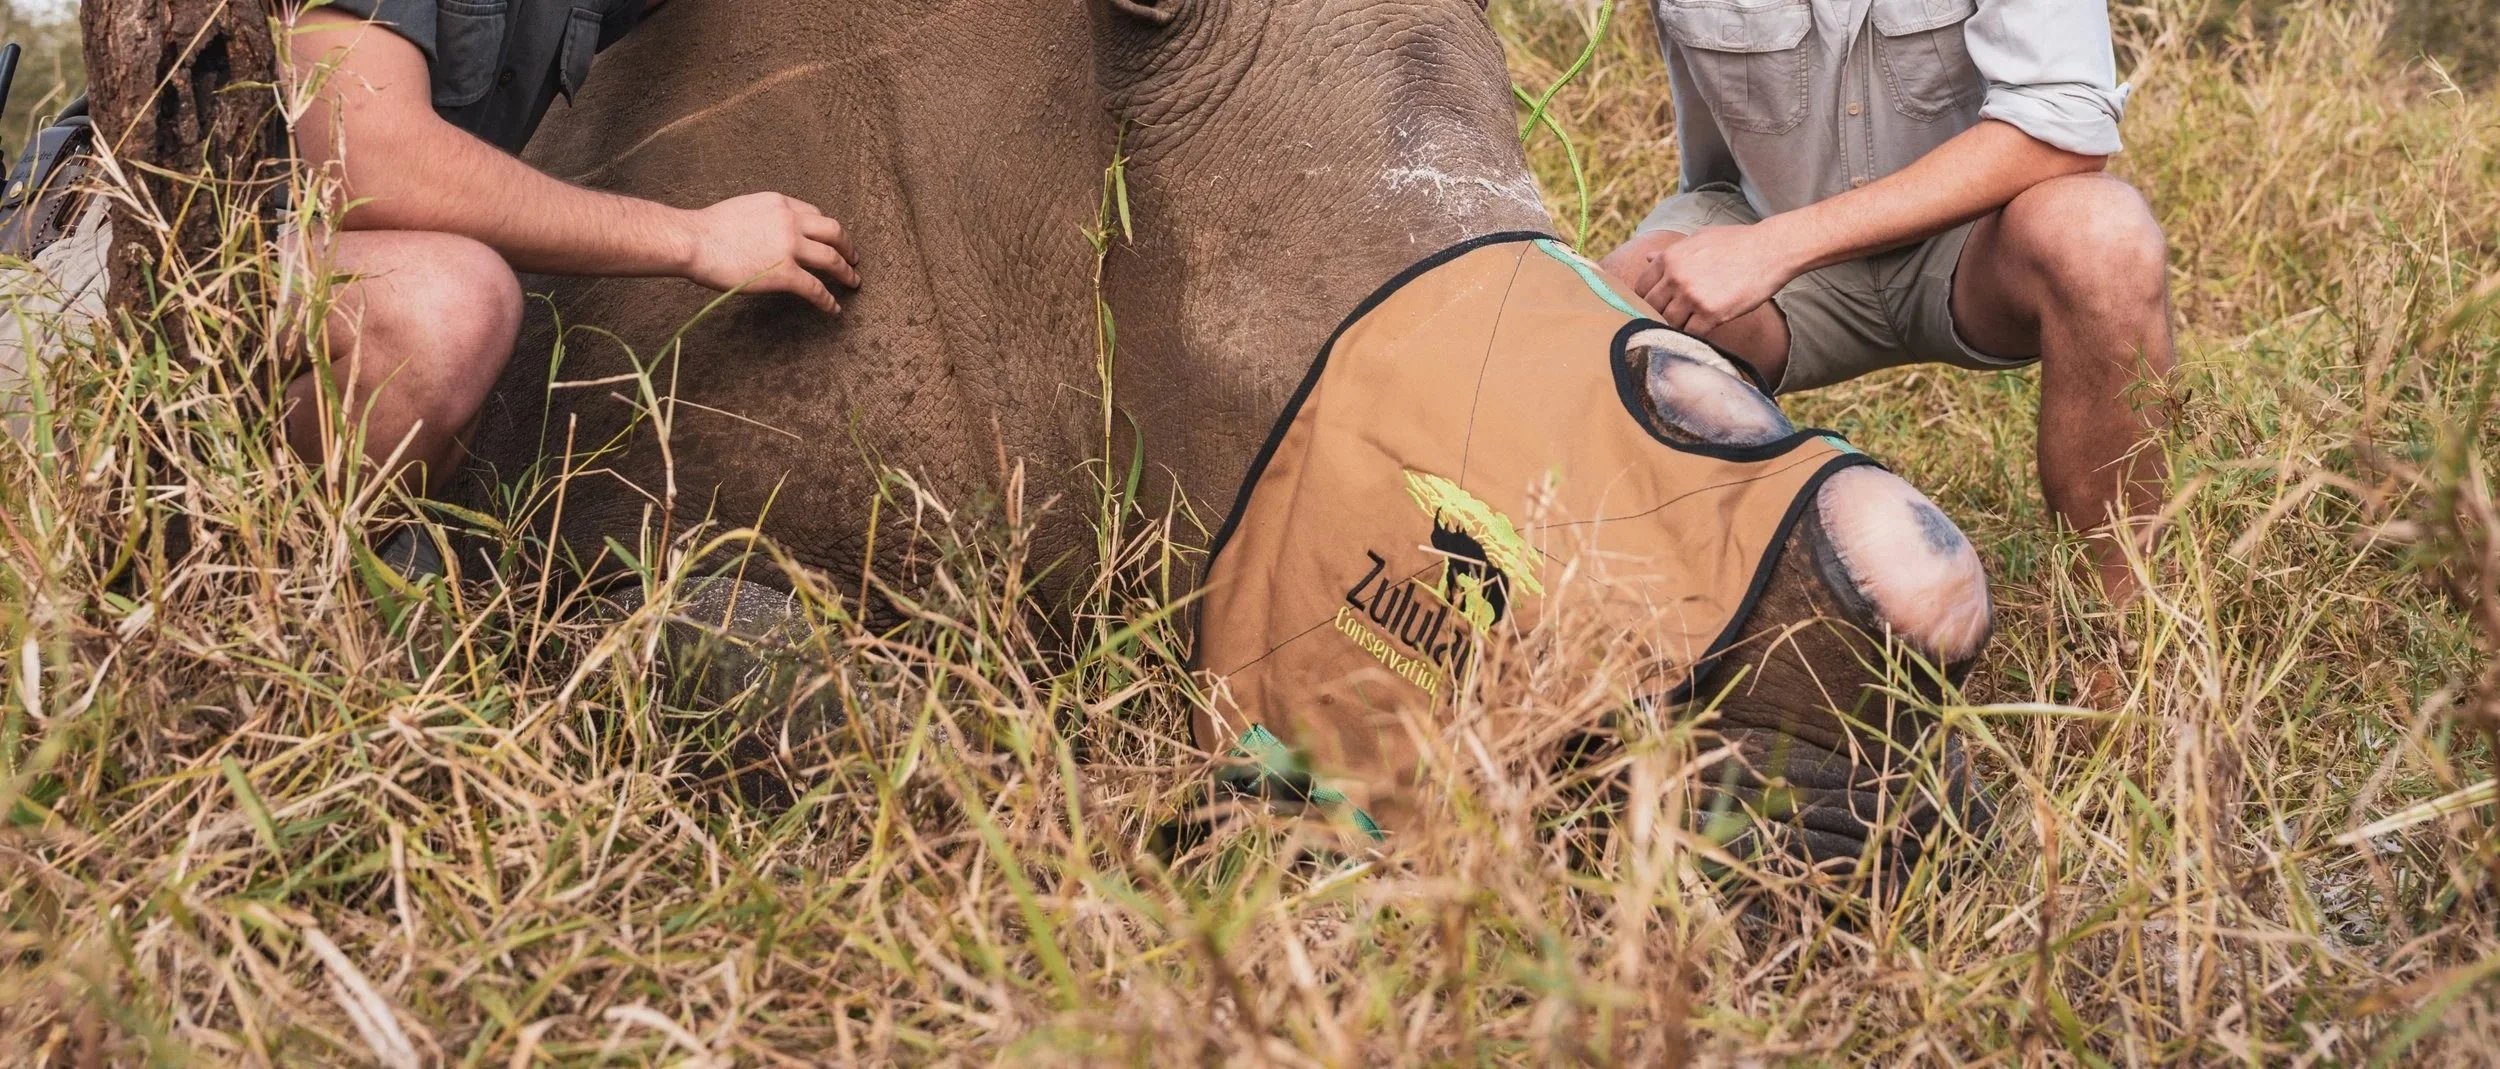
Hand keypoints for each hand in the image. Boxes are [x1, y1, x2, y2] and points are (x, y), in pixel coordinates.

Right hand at [681, 192, 859, 312]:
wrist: (694, 240)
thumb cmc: (707, 229)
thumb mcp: (743, 210)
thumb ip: (763, 219)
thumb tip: (768, 235)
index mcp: (779, 203)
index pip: (814, 214)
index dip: (825, 229)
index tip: (830, 239)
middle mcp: (791, 221)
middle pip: (833, 231)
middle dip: (847, 246)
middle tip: (853, 258)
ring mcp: (790, 247)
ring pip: (831, 259)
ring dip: (846, 272)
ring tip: (853, 282)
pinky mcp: (785, 273)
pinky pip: (815, 289)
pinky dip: (828, 301)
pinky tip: (834, 309)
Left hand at [1605, 223, 1801, 335]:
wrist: (1770, 250)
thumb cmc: (1737, 242)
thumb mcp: (1699, 239)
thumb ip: (1672, 252)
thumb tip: (1648, 258)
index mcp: (1669, 259)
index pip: (1641, 288)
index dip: (1647, 299)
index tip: (1657, 305)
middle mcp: (1676, 277)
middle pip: (1651, 308)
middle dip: (1658, 314)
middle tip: (1671, 318)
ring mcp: (1692, 296)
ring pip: (1668, 323)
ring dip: (1676, 326)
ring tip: (1688, 324)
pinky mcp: (1711, 313)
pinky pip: (1690, 333)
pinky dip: (1693, 334)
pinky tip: (1702, 329)